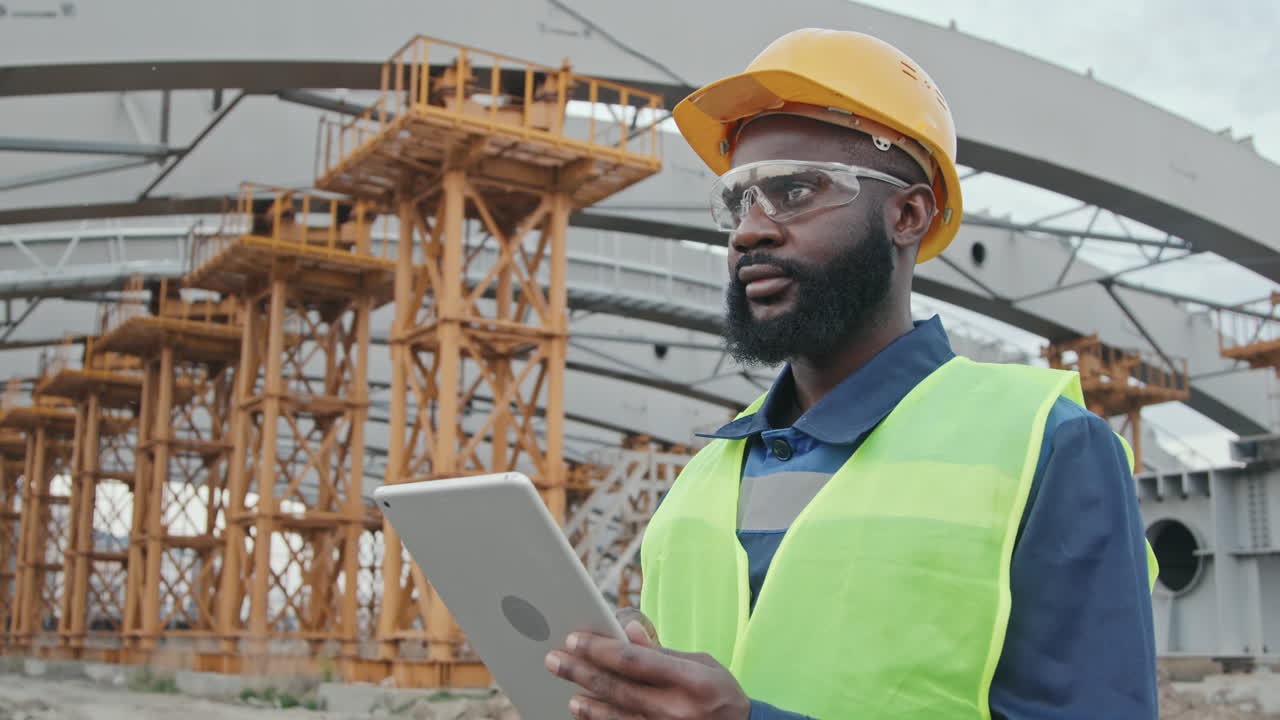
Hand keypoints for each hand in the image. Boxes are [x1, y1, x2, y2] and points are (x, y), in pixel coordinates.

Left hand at [545, 609, 750, 719]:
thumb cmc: (720, 692)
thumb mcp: (702, 664)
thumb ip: (662, 651)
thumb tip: (628, 632)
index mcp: (689, 680)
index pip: (634, 661)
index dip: (600, 649)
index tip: (575, 639)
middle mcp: (676, 709)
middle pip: (616, 688)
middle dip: (580, 672)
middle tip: (554, 660)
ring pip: (615, 716)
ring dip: (587, 703)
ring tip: (568, 691)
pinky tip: (587, 714)